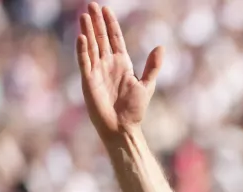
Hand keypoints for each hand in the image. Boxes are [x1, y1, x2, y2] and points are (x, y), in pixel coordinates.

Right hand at [77, 2, 162, 139]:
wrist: (123, 127)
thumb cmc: (134, 109)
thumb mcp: (146, 85)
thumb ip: (152, 66)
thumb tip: (160, 46)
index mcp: (122, 63)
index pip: (115, 39)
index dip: (110, 24)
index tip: (106, 9)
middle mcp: (107, 64)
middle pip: (101, 38)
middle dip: (96, 22)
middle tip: (91, 4)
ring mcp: (97, 71)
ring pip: (91, 46)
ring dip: (88, 31)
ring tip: (84, 15)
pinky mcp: (88, 80)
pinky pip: (85, 62)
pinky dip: (83, 50)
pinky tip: (82, 37)